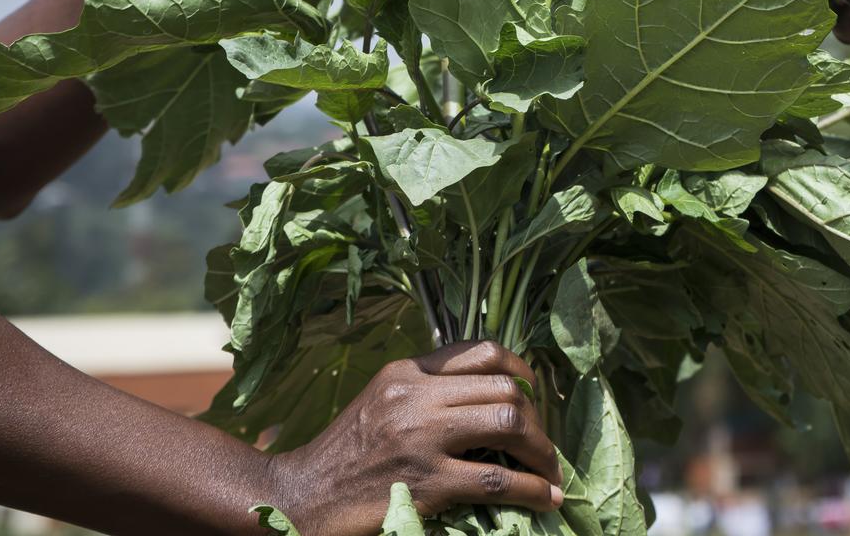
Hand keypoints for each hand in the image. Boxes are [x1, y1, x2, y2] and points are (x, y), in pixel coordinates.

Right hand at [270, 341, 563, 535]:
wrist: (300, 498)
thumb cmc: (344, 455)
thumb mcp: (381, 402)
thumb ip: (426, 392)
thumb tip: (485, 393)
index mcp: (407, 373)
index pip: (481, 352)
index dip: (521, 371)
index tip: (534, 392)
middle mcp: (416, 397)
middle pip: (504, 388)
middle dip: (537, 418)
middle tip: (543, 443)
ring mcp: (422, 438)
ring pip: (509, 423)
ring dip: (541, 450)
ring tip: (549, 470)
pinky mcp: (427, 482)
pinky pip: (497, 479)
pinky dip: (531, 489)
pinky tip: (545, 497)